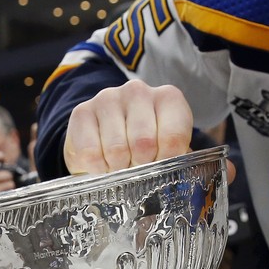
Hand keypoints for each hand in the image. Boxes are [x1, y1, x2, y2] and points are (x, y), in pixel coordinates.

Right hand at [64, 79, 192, 173]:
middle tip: (136, 166)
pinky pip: (91, 152)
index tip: (159, 166)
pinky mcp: (82, 112)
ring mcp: (108, 98)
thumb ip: (179, 161)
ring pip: (116, 149)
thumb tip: (185, 177)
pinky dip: (97, 167)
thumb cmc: (142, 148)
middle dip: (140, 165)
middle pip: (144, 143)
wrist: (103, 139)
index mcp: (168, 99)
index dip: (166, 161)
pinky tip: (101, 162)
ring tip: (119, 164)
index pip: (173, 137)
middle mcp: (138, 92)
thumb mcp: (167, 151)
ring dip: (117, 167)